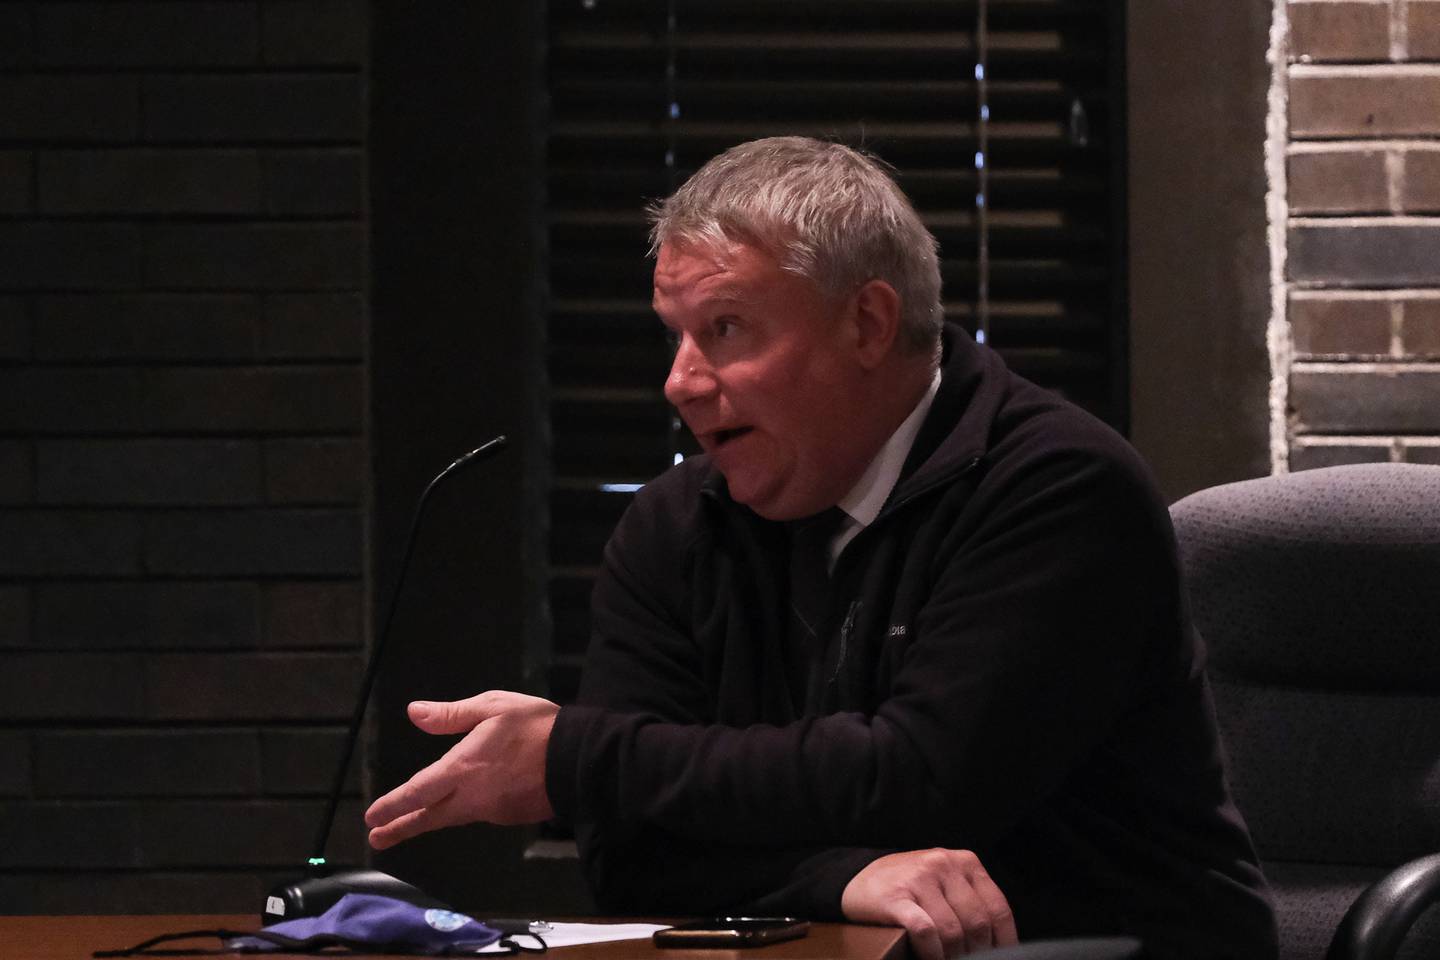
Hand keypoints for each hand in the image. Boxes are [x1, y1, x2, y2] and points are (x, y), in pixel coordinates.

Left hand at [365, 690, 558, 849]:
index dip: (392, 806)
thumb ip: (452, 715)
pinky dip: (466, 809)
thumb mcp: (493, 707)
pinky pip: (481, 812)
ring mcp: (491, 810)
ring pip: (454, 816)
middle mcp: (472, 796)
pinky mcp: (509, 815)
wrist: (580, 758)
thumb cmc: (536, 726)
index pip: (417, 792)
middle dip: (400, 827)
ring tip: (411, 823)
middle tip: (376, 839)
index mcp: (462, 768)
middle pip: (429, 816)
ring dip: (430, 819)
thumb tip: (414, 713)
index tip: (371, 818)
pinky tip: (467, 802)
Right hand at [841, 848, 1016, 959]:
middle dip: (976, 953)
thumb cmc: (909, 887)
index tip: (1001, 959)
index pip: (997, 909)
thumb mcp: (946, 882)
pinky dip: (932, 953)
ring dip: (953, 957)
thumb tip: (998, 943)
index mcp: (964, 862)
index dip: (1004, 943)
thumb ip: (971, 902)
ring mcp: (918, 878)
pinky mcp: (896, 896)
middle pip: (976, 923)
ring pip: (952, 931)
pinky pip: (925, 931)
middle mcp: (943, 864)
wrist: (858, 878)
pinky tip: (930, 958)